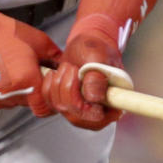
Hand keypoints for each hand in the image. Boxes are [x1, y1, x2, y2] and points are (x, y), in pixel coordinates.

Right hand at [0, 11, 61, 114]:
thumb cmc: (5, 33)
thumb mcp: (39, 41)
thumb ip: (55, 59)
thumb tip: (64, 68)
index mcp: (26, 80)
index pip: (44, 108)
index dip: (49, 101)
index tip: (48, 91)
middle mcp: (9, 93)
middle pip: (29, 103)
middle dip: (33, 91)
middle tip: (29, 72)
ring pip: (14, 102)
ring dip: (18, 91)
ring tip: (13, 70)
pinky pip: (0, 100)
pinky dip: (3, 91)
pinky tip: (2, 74)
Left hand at [41, 16, 132, 130]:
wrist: (85, 45)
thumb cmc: (97, 49)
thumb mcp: (99, 57)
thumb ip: (97, 77)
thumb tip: (93, 97)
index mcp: (114, 104)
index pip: (98, 117)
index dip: (85, 104)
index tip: (80, 80)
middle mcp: (97, 112)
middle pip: (75, 115)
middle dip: (68, 88)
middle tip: (73, 68)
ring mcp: (80, 112)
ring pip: (61, 108)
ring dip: (59, 83)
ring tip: (68, 68)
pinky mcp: (66, 106)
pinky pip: (50, 103)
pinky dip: (49, 85)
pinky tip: (58, 74)